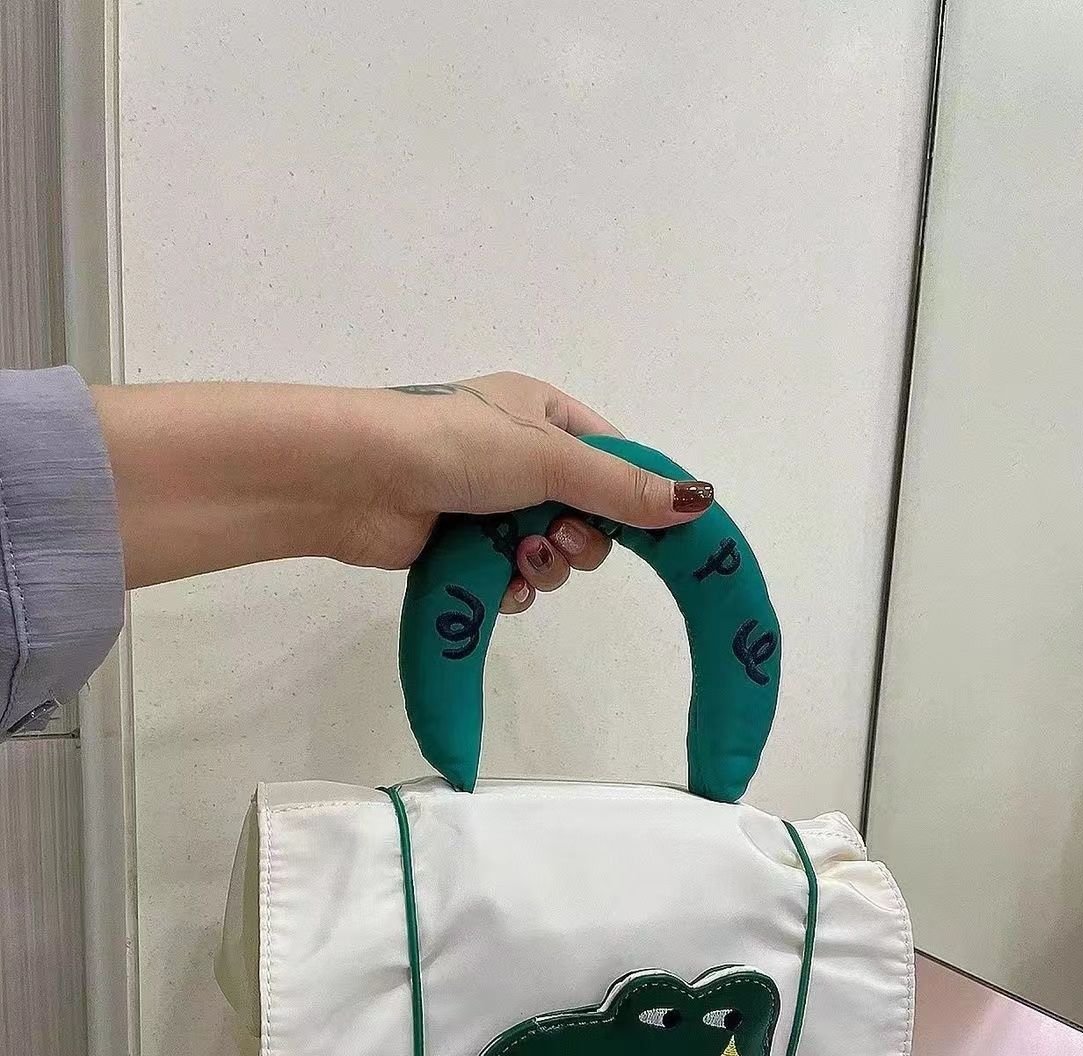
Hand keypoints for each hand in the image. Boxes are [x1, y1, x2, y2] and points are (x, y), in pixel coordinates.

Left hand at [92, 374, 713, 590]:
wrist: (352, 480)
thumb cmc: (451, 447)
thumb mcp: (549, 458)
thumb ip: (622, 488)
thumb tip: (701, 503)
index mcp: (545, 413)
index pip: (616, 460)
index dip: (637, 498)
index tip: (654, 531)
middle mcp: (521, 456)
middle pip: (590, 515)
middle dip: (583, 538)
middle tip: (564, 542)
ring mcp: (490, 505)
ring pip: (553, 554)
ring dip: (547, 566)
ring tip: (520, 560)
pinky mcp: (463, 549)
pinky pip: (514, 579)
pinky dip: (515, 587)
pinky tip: (502, 585)